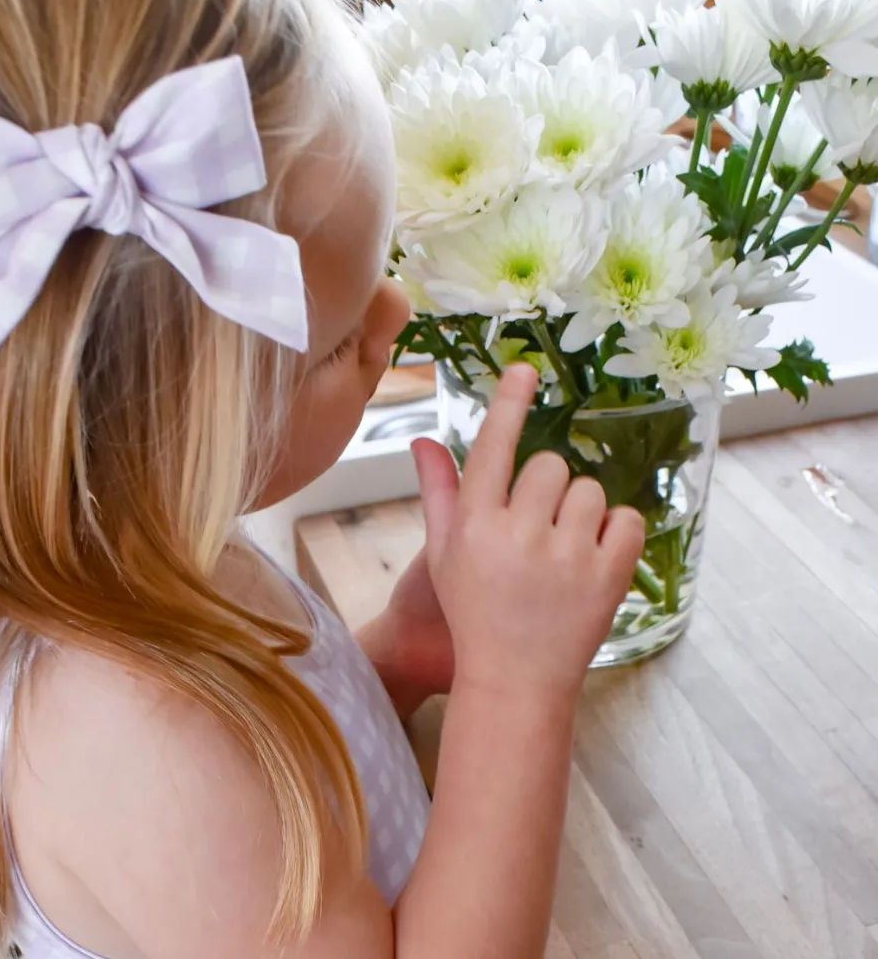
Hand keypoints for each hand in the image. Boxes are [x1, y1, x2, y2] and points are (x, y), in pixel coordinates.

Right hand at [411, 364, 645, 703]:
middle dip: (547, 490)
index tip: (524, 370)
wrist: (514, 681)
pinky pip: (627, 520)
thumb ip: (439, 492)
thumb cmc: (474, 611)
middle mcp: (518, 535)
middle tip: (538, 529)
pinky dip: (616, 532)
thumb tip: (423, 438)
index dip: (509, 405)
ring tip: (563, 553)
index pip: (493, 449)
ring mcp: (566, 557)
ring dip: (581, 513)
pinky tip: (593, 559)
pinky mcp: (607, 578)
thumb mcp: (446, 553)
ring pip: (590, 491)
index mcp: (475, 525)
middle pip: (549, 466)